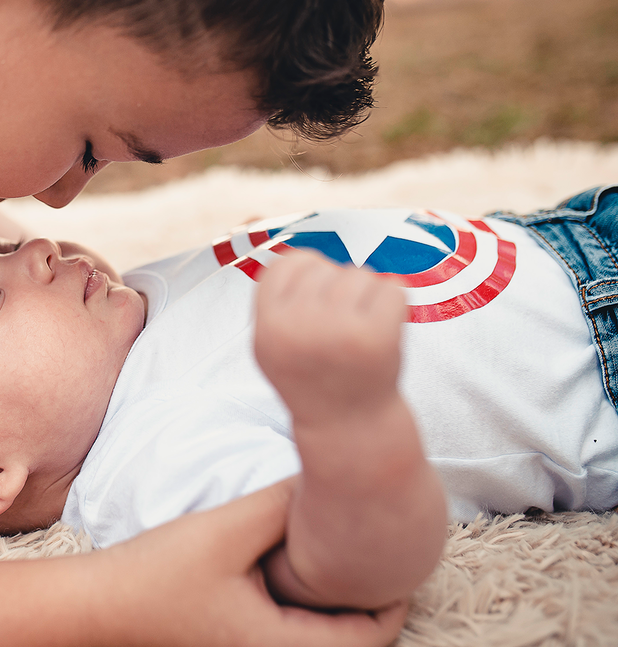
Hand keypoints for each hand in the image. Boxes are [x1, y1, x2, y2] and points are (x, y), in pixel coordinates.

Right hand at [93, 477, 407, 645]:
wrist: (99, 605)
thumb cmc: (156, 572)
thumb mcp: (223, 530)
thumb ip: (278, 506)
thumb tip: (326, 481)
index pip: (371, 637)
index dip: (394, 594)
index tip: (397, 550)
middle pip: (352, 642)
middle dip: (369, 597)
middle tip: (374, 547)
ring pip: (323, 638)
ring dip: (338, 603)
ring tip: (339, 552)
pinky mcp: (238, 646)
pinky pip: (296, 634)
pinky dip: (309, 607)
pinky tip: (297, 569)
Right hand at [253, 250, 407, 428]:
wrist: (349, 425)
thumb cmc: (310, 373)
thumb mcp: (272, 341)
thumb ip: (275, 298)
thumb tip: (279, 237)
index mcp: (269, 327)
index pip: (287, 264)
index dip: (306, 272)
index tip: (316, 296)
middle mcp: (300, 326)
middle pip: (326, 268)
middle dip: (337, 288)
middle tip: (340, 325)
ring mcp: (341, 331)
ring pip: (359, 274)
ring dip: (366, 295)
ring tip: (360, 328)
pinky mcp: (379, 337)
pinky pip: (392, 288)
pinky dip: (393, 304)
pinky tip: (383, 330)